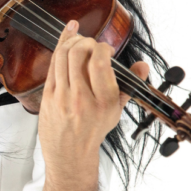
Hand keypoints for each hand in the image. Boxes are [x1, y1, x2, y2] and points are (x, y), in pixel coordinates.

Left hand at [38, 20, 148, 176]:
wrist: (69, 153)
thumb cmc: (93, 131)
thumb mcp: (116, 111)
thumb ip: (129, 85)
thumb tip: (143, 66)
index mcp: (103, 101)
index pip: (100, 63)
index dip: (102, 47)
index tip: (106, 49)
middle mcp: (82, 98)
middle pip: (79, 54)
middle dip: (86, 41)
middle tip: (92, 44)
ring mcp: (62, 96)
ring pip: (62, 56)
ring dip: (72, 41)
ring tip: (80, 41)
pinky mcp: (47, 95)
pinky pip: (52, 65)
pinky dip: (59, 47)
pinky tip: (66, 37)